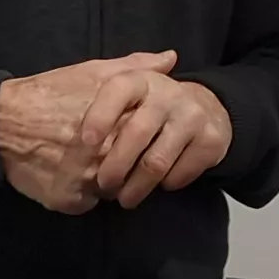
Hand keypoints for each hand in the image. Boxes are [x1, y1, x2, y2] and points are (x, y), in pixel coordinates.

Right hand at [0, 50, 180, 213]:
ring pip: (113, 190)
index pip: (154, 144)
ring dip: (106, 180)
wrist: (0, 121)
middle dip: (128, 162)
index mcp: (121, 124)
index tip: (134, 136)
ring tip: (86, 160)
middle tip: (108, 150)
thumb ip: (136, 66)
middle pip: (136, 170)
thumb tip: (171, 59)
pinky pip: (87, 203)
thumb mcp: (93, 71)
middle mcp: (108, 156)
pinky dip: (81, 193)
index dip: (146, 141)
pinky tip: (68, 173)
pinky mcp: (67, 201)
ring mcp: (87, 182)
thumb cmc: (49, 92)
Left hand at [85, 70, 231, 209]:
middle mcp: (169, 94)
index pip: (118, 91)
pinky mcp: (210, 142)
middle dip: (115, 165)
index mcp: (142, 80)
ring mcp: (192, 117)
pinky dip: (165, 185)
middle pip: (137, 133)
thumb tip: (68, 85)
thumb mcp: (129, 87)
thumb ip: (101, 85)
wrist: (209, 110)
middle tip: (103, 185)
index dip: (100, 115)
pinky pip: (180, 174)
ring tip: (124, 198)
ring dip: (137, 186)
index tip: (86, 142)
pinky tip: (157, 186)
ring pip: (157, 162)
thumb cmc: (152, 105)